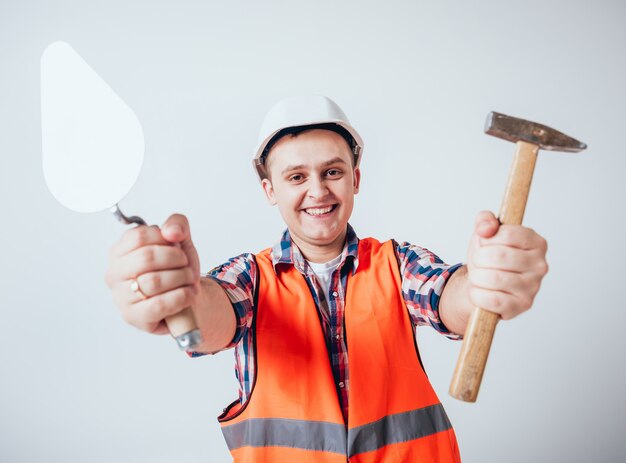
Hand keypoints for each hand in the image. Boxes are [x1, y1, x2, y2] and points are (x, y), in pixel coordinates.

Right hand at [104, 214, 200, 333]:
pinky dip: (180, 297)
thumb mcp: (181, 241)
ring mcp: (121, 297)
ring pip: (153, 282)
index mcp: (120, 251)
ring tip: (190, 279)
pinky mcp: (134, 317)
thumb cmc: (177, 269)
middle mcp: (114, 274)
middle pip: (146, 258)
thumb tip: (171, 231)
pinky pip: (158, 305)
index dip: (164, 239)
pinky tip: (189, 294)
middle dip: (175, 258)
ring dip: (181, 278)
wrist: (187, 298)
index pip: (139, 236)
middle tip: (186, 264)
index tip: (176, 246)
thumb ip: (178, 225)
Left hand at [466, 211, 548, 319]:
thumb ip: (484, 220)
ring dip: (476, 277)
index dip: (487, 239)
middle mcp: (540, 265)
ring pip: (493, 278)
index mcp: (536, 243)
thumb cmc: (487, 258)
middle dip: (479, 259)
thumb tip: (486, 227)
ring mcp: (533, 288)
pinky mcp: (521, 306)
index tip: (485, 243)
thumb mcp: (484, 234)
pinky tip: (479, 291)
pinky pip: (492, 300)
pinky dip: (477, 294)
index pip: (507, 234)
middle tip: (479, 262)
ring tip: (478, 276)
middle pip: (498, 256)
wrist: (482, 285)